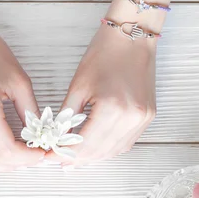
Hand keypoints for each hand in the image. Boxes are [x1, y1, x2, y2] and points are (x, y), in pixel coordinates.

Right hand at [0, 15, 44, 170]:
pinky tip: (3, 146)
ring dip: (0, 163)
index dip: (27, 158)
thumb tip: (40, 136)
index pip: (6, 151)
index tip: (43, 154)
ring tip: (21, 155)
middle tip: (35, 156)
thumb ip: (31, 113)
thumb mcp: (19, 82)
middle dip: (17, 163)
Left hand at [47, 25, 156, 166]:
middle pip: (99, 152)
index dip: (65, 155)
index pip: (85, 145)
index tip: (50, 157)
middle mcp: (131, 118)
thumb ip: (67, 117)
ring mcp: (143, 119)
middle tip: (58, 161)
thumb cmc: (104, 54)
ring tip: (73, 157)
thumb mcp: (78, 86)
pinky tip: (94, 147)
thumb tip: (56, 139)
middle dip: (77, 159)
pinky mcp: (148, 117)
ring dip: (93, 157)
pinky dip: (108, 148)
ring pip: (114, 151)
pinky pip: (126, 142)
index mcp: (112, 109)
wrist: (132, 36)